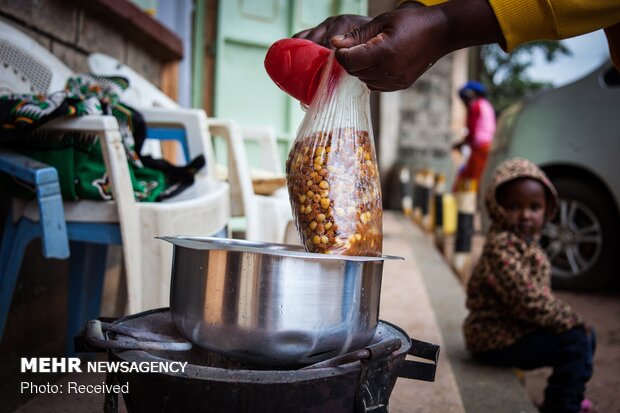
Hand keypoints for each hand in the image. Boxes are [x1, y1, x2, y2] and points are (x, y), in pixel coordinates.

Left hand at [294, 0, 502, 91]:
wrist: (440, 33)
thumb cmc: (412, 22)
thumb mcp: (382, 21)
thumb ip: (358, 35)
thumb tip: (335, 43)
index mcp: (383, 52)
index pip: (348, 61)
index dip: (341, 53)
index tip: (343, 44)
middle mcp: (388, 71)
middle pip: (354, 72)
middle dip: (350, 59)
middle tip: (357, 46)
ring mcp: (395, 81)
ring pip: (363, 79)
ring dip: (361, 68)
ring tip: (371, 52)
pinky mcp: (399, 86)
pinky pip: (374, 85)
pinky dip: (371, 75)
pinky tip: (379, 62)